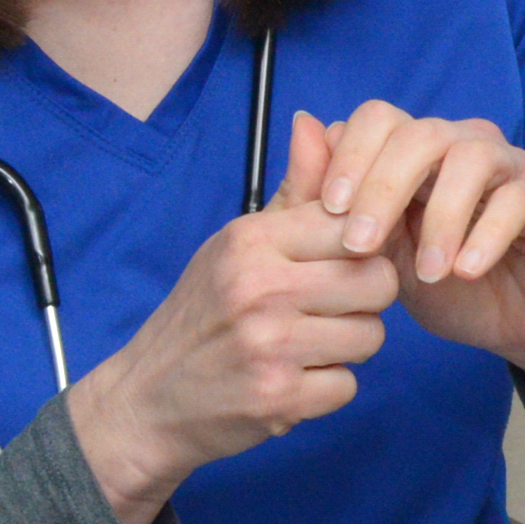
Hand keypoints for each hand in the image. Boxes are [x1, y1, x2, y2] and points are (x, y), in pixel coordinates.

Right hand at [66, 112, 398, 523]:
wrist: (146, 401)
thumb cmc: (203, 315)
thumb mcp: (237, 246)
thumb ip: (292, 192)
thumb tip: (316, 122)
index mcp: (251, 242)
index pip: (354, 225)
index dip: (362, 247)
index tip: (343, 264)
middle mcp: (260, 288)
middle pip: (377, 282)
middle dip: (366, 300)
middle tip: (330, 309)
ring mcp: (269, 346)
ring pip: (371, 336)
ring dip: (347, 347)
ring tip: (306, 344)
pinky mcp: (279, 399)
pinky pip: (348, 386)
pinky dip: (327, 389)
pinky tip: (293, 380)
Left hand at [305, 102, 524, 410]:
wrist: (517, 328)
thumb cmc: (446, 286)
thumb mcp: (378, 254)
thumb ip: (335, 199)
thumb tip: (305, 123)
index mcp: (418, 153)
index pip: (380, 118)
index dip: (350, 157)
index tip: (330, 212)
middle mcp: (464, 146)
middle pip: (421, 132)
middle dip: (383, 187)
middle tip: (362, 245)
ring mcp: (511, 167)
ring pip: (471, 158)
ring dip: (439, 218)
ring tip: (427, 273)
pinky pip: (517, 199)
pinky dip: (486, 235)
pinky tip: (466, 271)